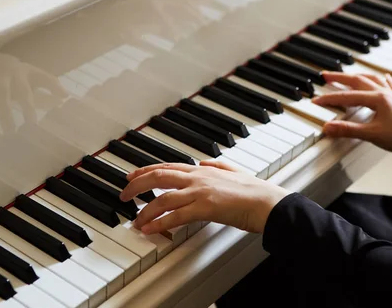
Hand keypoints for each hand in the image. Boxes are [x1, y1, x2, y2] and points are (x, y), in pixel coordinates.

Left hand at [119, 161, 290, 234]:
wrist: (268, 203)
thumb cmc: (254, 191)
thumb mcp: (232, 171)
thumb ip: (216, 165)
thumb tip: (202, 161)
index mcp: (202, 170)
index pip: (166, 166)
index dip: (144, 170)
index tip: (131, 176)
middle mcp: (197, 177)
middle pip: (158, 177)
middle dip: (136, 185)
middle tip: (123, 196)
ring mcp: (200, 192)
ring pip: (163, 198)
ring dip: (145, 211)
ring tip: (135, 220)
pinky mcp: (205, 208)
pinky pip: (176, 216)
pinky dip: (159, 223)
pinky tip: (150, 229)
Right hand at [313, 72, 391, 159]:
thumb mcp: (371, 135)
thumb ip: (347, 130)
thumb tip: (328, 127)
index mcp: (377, 98)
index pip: (347, 96)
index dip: (329, 98)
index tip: (316, 99)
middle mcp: (384, 93)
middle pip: (358, 80)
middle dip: (340, 77)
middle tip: (325, 75)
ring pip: (372, 79)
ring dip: (357, 75)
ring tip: (347, 75)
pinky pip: (389, 85)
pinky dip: (381, 80)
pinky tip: (382, 77)